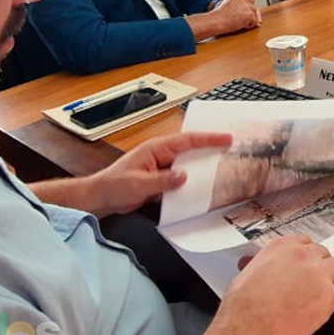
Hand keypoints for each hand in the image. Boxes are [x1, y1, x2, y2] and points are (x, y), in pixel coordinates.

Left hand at [86, 132, 231, 215]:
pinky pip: (181, 175)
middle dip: (211, 146)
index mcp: (156, 148)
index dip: (208, 138)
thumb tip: (184, 176)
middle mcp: (161, 154)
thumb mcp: (139, 184)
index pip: (187, 140)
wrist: (101, 196)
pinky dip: (193, 177)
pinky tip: (202, 184)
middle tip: (232, 147)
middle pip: (191, 147)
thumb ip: (163, 180)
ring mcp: (162, 165)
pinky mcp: (161, 178)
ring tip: (222, 165)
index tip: (226, 138)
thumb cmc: (114, 186)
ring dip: (203, 163)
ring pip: (188, 161)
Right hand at [208, 0, 260, 33]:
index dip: (248, 7)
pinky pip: (255, 21)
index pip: (249, 0)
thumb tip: (242, 12)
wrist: (217, 21)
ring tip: (240, 23)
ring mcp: (247, 7)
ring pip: (255, 14)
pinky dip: (250, 25)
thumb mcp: (226, 4)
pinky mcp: (250, 15)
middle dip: (251, 13)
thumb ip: (235, 5)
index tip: (247, 12)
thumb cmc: (218, 16)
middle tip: (247, 19)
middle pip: (253, 7)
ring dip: (250, 20)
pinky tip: (242, 25)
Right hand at [221, 234, 333, 334]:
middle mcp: (302, 256)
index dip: (306, 255)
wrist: (249, 331)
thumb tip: (265, 270)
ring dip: (333, 277)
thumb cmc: (243, 309)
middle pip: (322, 253)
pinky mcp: (328, 297)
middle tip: (314, 279)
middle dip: (319, 266)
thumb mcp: (246, 276)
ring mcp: (318, 275)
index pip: (303, 241)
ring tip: (326, 289)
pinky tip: (332, 306)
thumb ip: (263, 267)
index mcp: (281, 247)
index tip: (305, 263)